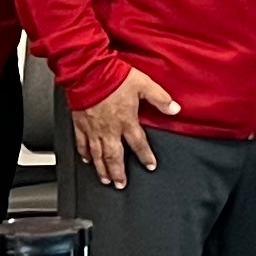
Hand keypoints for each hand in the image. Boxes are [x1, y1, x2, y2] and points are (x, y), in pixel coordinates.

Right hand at [73, 66, 177, 180]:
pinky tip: (87, 160)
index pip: (139, 144)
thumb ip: (160, 98)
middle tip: (121, 184)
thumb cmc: (114, 77)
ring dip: (102, 169)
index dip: (145, 156)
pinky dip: (84, 153)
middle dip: (119, 172)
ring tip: (106, 180)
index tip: (149, 165)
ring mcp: (93, 128)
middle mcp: (110, 129)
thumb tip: (175, 108)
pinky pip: (81, 143)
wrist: (88, 71)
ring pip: (98, 154)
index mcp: (126, 121)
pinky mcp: (80, 123)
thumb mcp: (144, 84)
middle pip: (115, 156)